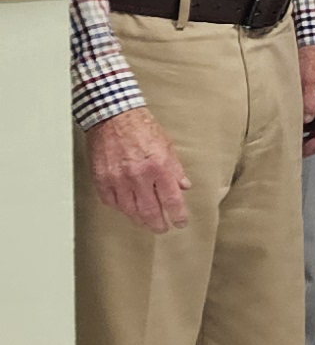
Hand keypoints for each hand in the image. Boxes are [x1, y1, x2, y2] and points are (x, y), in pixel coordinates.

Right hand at [88, 107, 189, 232]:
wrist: (112, 116)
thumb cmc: (141, 128)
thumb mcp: (168, 146)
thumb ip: (175, 169)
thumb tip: (184, 187)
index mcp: (159, 167)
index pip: (172, 200)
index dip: (178, 215)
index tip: (180, 222)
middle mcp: (138, 176)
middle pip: (150, 211)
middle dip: (158, 224)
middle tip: (162, 228)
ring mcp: (117, 179)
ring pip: (129, 210)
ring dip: (139, 220)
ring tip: (146, 222)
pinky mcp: (101, 179)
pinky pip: (111, 201)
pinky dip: (120, 207)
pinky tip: (126, 207)